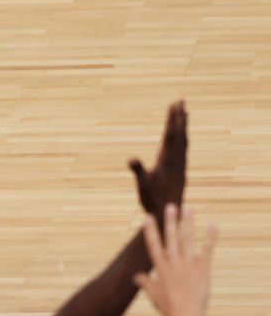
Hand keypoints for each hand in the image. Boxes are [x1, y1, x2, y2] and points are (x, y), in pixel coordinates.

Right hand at [129, 101, 187, 220]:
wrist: (169, 214)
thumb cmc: (152, 200)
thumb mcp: (142, 185)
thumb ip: (138, 170)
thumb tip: (131, 159)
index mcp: (167, 159)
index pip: (171, 134)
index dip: (173, 119)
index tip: (175, 104)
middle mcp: (176, 160)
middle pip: (180, 133)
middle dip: (180, 117)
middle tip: (181, 100)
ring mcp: (180, 165)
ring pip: (183, 140)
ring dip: (183, 125)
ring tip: (184, 113)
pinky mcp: (180, 170)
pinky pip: (183, 149)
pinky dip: (182, 138)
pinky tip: (182, 138)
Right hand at [134, 204, 216, 315]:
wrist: (186, 315)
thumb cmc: (168, 307)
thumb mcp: (153, 294)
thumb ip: (145, 282)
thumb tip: (136, 277)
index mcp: (160, 268)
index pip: (153, 245)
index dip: (151, 230)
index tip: (149, 217)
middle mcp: (173, 262)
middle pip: (171, 237)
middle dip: (170, 220)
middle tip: (171, 205)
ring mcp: (188, 264)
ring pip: (187, 239)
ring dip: (188, 223)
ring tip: (188, 209)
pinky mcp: (203, 268)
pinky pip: (207, 249)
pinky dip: (210, 237)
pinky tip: (212, 225)